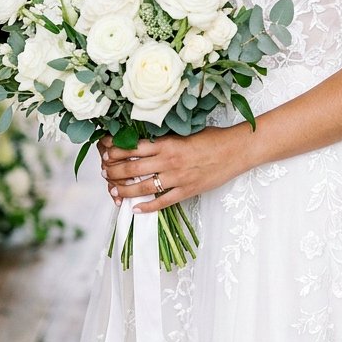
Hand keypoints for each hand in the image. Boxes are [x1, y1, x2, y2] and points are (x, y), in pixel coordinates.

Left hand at [98, 126, 250, 212]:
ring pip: (142, 187)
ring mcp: (177, 178)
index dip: (115, 150)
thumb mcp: (185, 132)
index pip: (132, 147)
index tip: (105, 151)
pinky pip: (163, 202)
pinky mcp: (187, 191)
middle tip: (104, 173)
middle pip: (132, 168)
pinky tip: (135, 209)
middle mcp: (168, 161)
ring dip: (124, 190)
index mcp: (167, 143)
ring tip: (113, 191)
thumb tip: (144, 139)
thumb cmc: (213, 138)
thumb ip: (165, 138)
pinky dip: (147, 207)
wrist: (236, 150)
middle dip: (113, 172)